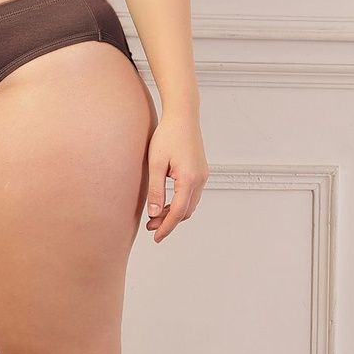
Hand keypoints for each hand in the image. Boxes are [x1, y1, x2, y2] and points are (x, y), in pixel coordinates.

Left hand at [145, 110, 207, 242]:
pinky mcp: (201, 171)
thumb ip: (156, 190)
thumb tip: (154, 213)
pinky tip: (166, 202)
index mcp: (189, 179)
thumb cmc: (167, 135)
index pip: (178, 212)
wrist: (183, 116)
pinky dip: (180, 203)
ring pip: (190, 204)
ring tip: (155, 216)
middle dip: (169, 222)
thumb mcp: (156, 163)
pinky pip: (192, 195)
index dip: (167, 227)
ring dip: (175, 213)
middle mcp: (200, 180)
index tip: (156, 237)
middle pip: (186, 211)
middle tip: (150, 228)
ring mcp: (203, 176)